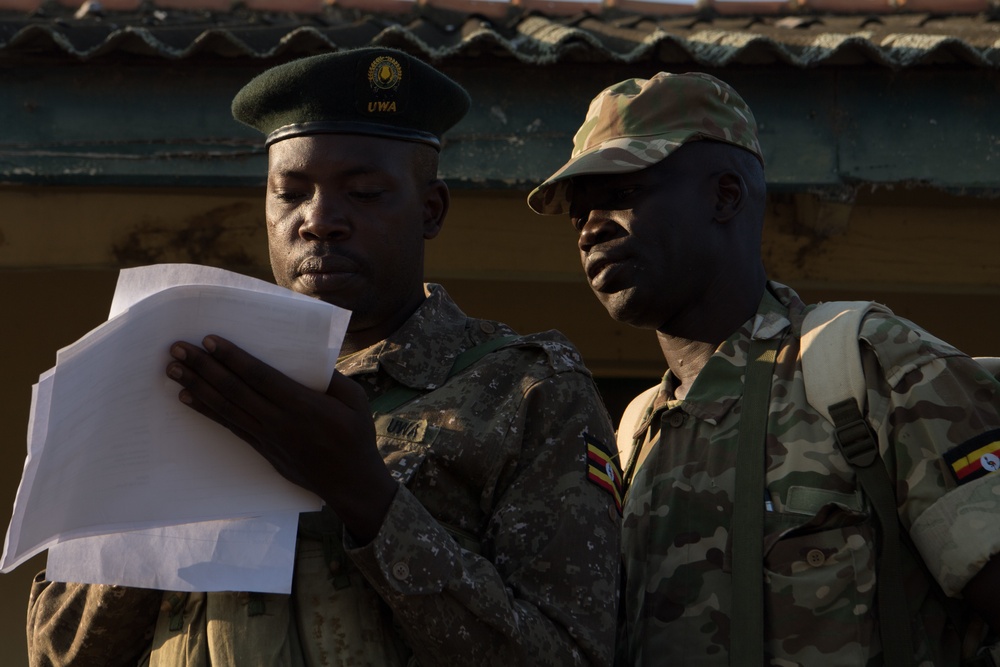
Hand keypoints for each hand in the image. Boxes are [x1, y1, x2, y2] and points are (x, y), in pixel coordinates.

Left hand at [166, 335, 396, 542]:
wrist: (350, 482)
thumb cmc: (357, 437)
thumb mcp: (355, 400)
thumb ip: (332, 378)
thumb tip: (310, 358)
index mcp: (303, 405)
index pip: (259, 376)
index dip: (232, 358)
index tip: (208, 340)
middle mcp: (279, 421)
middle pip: (233, 390)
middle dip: (203, 367)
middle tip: (177, 348)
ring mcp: (267, 437)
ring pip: (225, 408)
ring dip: (197, 386)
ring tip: (173, 369)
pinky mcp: (261, 449)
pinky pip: (229, 426)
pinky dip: (206, 411)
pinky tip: (188, 398)